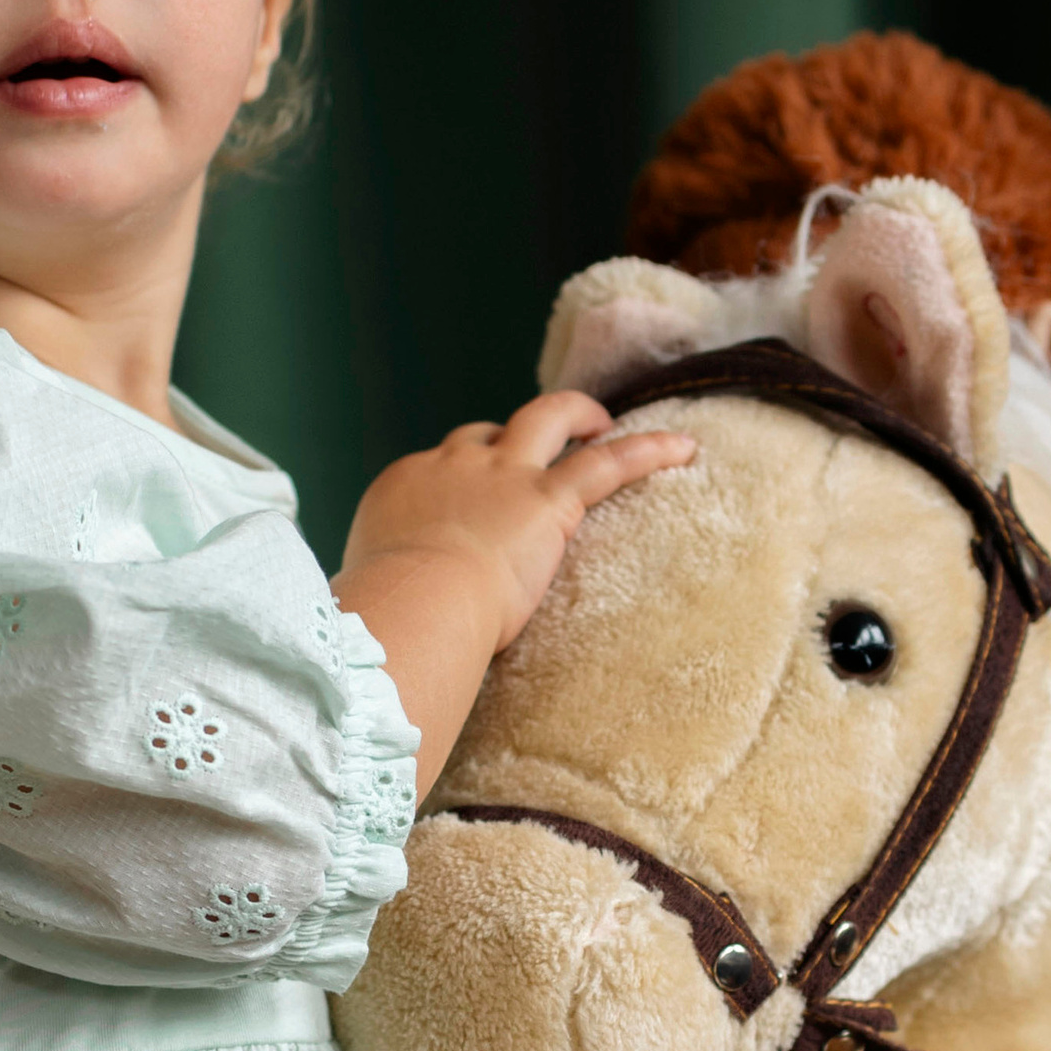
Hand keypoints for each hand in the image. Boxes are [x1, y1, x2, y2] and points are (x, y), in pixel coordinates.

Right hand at [334, 391, 695, 794]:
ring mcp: (500, 474)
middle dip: (507, 436)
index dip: (456, 481)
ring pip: (543, 419)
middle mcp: (449, 467)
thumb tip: (369, 636)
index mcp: (401, 489)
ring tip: (600, 422)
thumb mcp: (366, 598)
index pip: (435, 470)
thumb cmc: (384, 616)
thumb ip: (376, 599)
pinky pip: (607, 463)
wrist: (417, 601)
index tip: (468, 506)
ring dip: (574, 415)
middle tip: (533, 447)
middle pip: (481, 435)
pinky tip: (684, 448)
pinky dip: (648, 451)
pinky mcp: (546, 497)